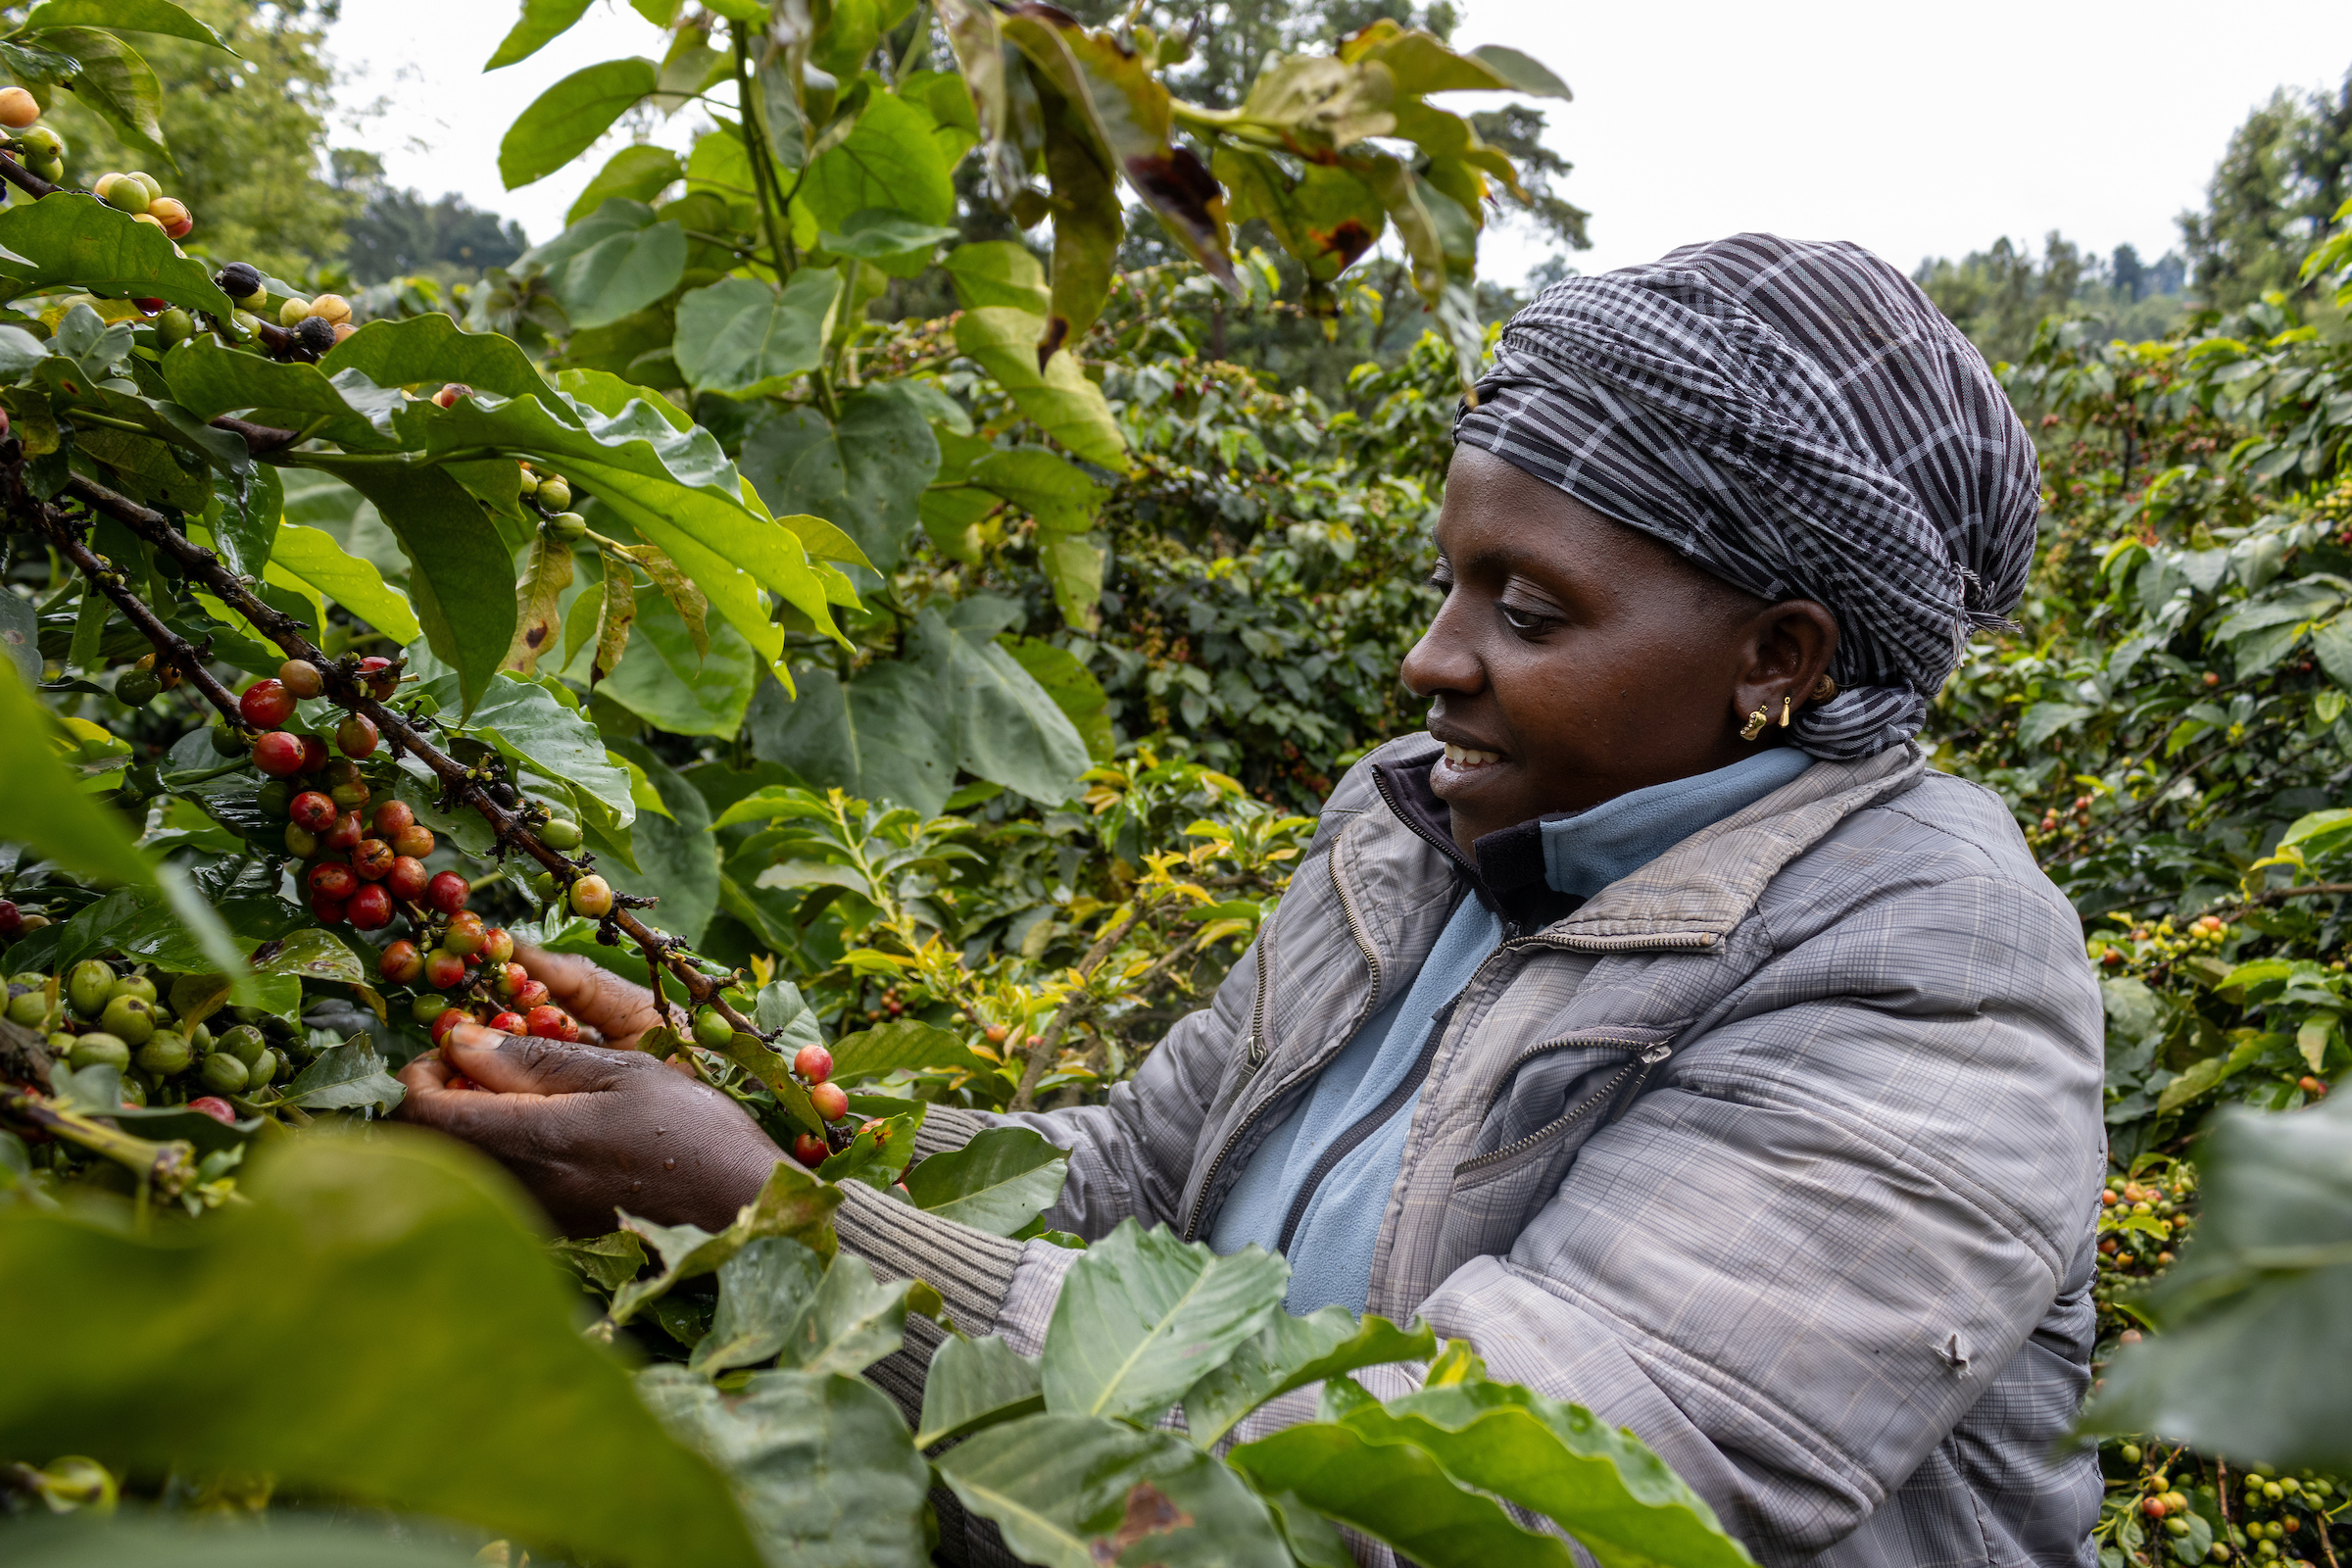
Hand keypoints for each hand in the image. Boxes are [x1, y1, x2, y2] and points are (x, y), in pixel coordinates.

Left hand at [394, 952, 782, 1235]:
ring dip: (462, 1128)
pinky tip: (537, 1138)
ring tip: (513, 1097)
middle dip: (437, 1098)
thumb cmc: (695, 1133)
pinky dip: (489, 1158)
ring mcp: (526, 1220)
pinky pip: (485, 1192)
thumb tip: (459, 1041)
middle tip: (481, 1065)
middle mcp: (515, 1190)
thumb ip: (537, 1060)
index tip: (456, 1044)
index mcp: (533, 1141)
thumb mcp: (626, 1073)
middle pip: (424, 1146)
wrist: (742, 1213)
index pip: (422, 1111)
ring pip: (450, 1171)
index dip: (422, 1070)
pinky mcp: (544, 1237)